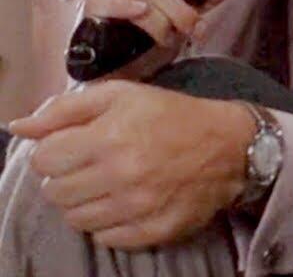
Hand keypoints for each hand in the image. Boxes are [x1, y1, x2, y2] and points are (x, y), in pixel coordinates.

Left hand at [9, 81, 255, 248]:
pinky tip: (124, 202)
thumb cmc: (172, 115)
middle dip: (66, 177)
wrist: (230, 146)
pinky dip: (107, 222)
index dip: (54, 151)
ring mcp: (138, 207)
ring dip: (84, 201)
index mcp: (109, 136)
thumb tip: (19, 126)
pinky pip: (105, 238)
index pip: (43, 159)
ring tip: (106, 184)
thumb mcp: (121, 95)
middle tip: (91, 165)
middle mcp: (121, 175)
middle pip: (55, 192)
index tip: (73, 147)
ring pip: (75, 218)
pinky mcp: (153, 230)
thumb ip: (65, 108)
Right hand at [79, 0, 231, 79]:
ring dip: (163, 18)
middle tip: (194, 25)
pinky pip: (108, 3)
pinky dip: (126, 7)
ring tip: (173, 35)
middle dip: (181, 6)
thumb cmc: (150, 35)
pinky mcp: (91, 9)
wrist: (122, 71)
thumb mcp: (182, 13)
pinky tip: (140, 11)